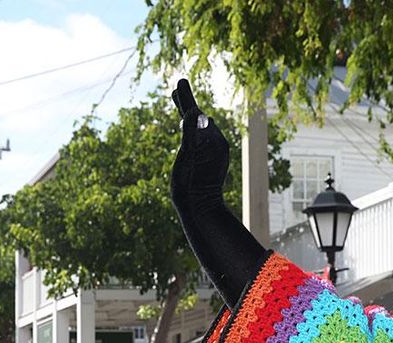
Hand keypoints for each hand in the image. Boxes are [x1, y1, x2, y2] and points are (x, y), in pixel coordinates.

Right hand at [170, 79, 229, 220]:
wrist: (200, 208)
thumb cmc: (193, 184)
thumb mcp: (189, 157)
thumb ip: (191, 132)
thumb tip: (195, 111)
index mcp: (212, 139)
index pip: (196, 114)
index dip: (186, 98)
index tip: (179, 84)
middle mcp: (214, 143)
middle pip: (198, 118)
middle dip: (188, 103)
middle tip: (178, 88)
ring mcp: (210, 151)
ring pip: (198, 127)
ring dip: (189, 114)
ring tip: (180, 101)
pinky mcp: (205, 159)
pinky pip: (198, 138)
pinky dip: (191, 128)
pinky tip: (186, 126)